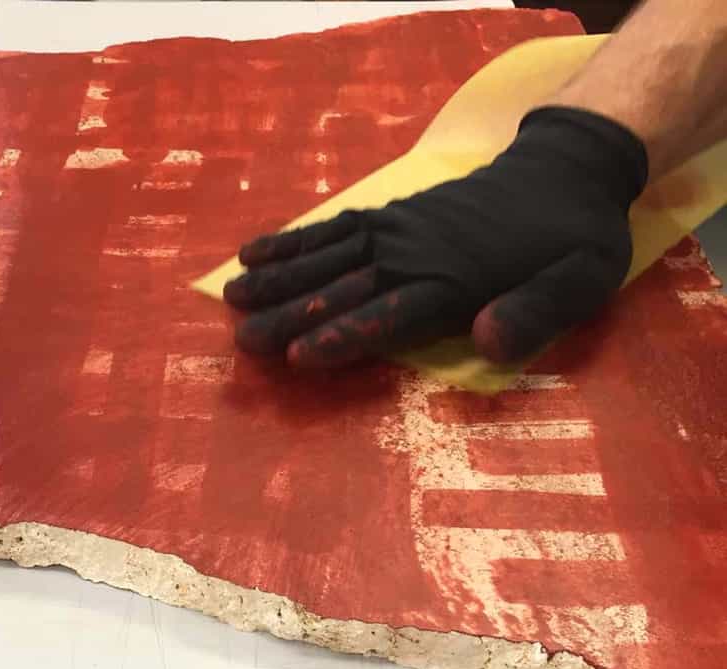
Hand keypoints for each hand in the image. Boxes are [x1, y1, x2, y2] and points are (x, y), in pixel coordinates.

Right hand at [224, 107, 648, 367]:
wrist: (565, 168)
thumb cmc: (572, 239)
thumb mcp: (580, 280)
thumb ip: (534, 312)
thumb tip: (487, 344)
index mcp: (454, 281)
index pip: (387, 314)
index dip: (342, 337)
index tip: (298, 358)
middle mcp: (412, 255)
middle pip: (341, 289)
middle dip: (290, 316)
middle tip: (242, 340)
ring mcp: (395, 230)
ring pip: (325, 258)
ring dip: (277, 279)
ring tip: (230, 296)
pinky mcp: (387, 214)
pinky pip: (331, 228)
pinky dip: (292, 240)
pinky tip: (254, 251)